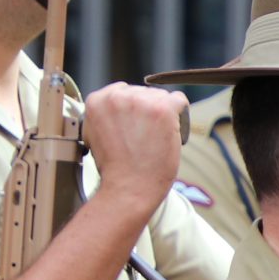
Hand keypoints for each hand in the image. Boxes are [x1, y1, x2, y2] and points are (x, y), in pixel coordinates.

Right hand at [84, 82, 189, 208]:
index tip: (133, 128)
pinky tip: (173, 133)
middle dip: (147, 112)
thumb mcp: (97, 133)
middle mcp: (116, 96)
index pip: (123, 91)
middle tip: (144, 138)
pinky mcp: (162, 109)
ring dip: (163, 115)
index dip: (132, 111)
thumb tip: (123, 106)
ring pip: (161, 97)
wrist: (128, 188)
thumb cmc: (116, 168)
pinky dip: (181, 116)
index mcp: (97, 100)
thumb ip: (108, 114)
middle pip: (143, 93)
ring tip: (155, 139)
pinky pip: (179, 100)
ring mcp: (140, 101)